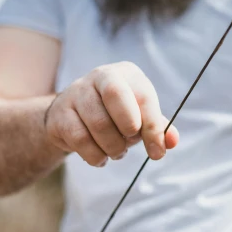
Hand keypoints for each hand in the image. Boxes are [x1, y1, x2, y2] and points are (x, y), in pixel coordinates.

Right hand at [44, 61, 178, 165]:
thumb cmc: (115, 115)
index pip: (143, 96)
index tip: (157, 152)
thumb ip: (157, 128)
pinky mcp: (59, 113)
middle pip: (115, 95)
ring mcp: (76, 92)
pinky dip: (94, 155)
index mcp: (126, 74)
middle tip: (129, 143)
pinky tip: (100, 157)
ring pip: (97, 122)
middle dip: (127, 128)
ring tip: (117, 151)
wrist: (73, 117)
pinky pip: (79, 139)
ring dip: (112, 147)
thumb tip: (172, 142)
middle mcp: (99, 76)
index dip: (153, 127)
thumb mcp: (139, 117)